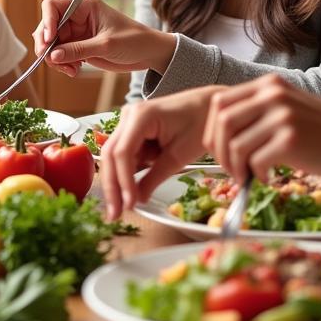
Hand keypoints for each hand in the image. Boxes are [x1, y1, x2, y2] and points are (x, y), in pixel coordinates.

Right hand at [33, 0, 176, 77]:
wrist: (149, 54)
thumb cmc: (134, 41)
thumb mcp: (106, 45)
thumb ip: (79, 49)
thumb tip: (53, 55)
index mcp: (84, 6)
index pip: (52, 6)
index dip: (46, 22)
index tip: (48, 40)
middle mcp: (77, 17)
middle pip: (48, 27)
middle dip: (47, 45)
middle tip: (51, 61)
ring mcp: (77, 33)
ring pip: (52, 44)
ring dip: (55, 59)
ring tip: (69, 70)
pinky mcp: (79, 47)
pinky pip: (61, 55)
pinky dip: (62, 64)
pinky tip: (74, 71)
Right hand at [98, 86, 221, 218]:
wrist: (209, 106)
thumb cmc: (200, 123)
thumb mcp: (180, 155)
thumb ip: (155, 177)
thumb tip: (138, 200)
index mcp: (141, 116)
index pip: (122, 152)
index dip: (123, 181)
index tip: (130, 204)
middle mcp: (128, 116)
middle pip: (111, 155)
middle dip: (112, 186)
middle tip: (115, 214)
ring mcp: (128, 122)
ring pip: (113, 157)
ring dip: (116, 183)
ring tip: (119, 208)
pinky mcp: (132, 131)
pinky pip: (123, 155)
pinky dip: (125, 174)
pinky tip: (126, 194)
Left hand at [203, 74, 320, 180]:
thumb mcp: (287, 108)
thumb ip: (257, 112)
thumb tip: (218, 135)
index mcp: (268, 85)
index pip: (220, 102)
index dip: (212, 129)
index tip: (218, 149)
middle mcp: (273, 94)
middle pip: (222, 122)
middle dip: (218, 151)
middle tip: (229, 169)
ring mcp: (282, 116)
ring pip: (236, 145)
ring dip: (235, 167)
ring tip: (247, 176)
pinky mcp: (290, 139)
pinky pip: (255, 161)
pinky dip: (255, 175)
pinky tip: (266, 178)